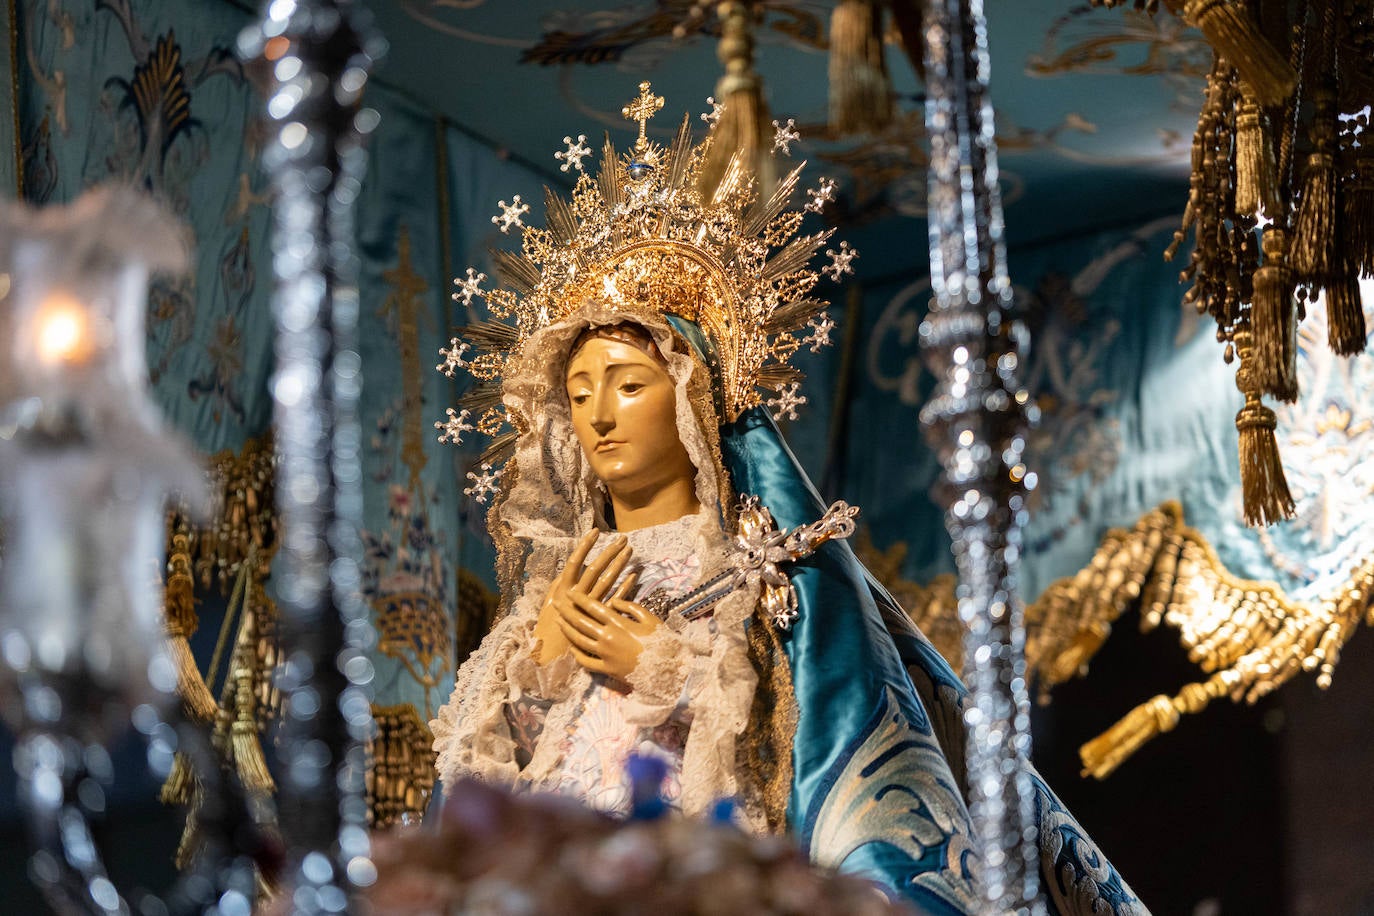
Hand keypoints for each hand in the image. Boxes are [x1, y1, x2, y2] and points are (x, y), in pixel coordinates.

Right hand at [534, 530, 636, 663]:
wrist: (555, 654)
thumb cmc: (550, 628)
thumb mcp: (550, 605)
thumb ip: (558, 587)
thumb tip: (566, 572)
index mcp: (564, 590)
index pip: (576, 563)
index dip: (586, 546)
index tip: (596, 532)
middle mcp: (578, 597)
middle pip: (596, 569)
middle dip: (609, 552)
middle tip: (622, 538)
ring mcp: (592, 608)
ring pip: (608, 581)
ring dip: (620, 565)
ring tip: (630, 550)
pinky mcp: (603, 619)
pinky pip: (617, 600)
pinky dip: (626, 587)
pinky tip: (634, 575)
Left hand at [556, 589, 661, 681]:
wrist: (667, 669)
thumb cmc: (661, 641)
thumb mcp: (650, 618)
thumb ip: (630, 607)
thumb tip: (613, 601)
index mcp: (618, 623)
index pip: (593, 607)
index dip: (580, 599)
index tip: (570, 592)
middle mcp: (607, 637)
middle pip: (581, 622)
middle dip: (566, 612)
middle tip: (556, 604)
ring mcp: (605, 655)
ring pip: (579, 640)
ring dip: (567, 630)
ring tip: (558, 622)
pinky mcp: (606, 669)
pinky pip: (586, 661)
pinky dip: (577, 654)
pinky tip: (572, 647)